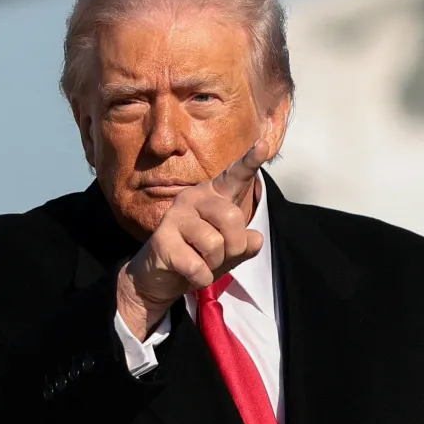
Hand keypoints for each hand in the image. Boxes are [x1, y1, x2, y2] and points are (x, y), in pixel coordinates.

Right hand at [116, 141, 267, 339]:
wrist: (159, 278)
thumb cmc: (198, 256)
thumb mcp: (229, 252)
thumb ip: (246, 244)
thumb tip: (256, 239)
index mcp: (213, 195)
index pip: (235, 176)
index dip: (251, 161)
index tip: (263, 145)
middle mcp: (193, 198)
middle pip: (232, 218)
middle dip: (234, 247)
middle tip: (220, 256)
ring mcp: (175, 216)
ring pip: (215, 244)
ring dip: (214, 264)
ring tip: (200, 262)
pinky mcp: (162, 240)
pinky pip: (198, 266)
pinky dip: (201, 278)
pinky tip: (189, 273)